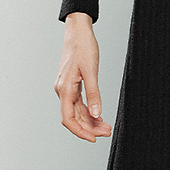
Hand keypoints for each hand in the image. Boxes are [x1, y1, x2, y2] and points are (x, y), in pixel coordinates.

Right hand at [56, 13, 112, 141]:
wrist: (78, 31)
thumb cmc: (83, 47)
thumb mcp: (91, 71)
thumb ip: (94, 94)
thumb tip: (95, 114)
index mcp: (65, 89)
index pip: (69, 119)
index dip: (80, 131)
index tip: (94, 139)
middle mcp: (63, 90)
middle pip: (74, 117)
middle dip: (89, 127)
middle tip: (107, 132)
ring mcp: (66, 88)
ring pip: (77, 111)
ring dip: (90, 121)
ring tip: (106, 127)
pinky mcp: (71, 84)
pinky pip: (78, 103)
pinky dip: (88, 111)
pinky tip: (99, 116)